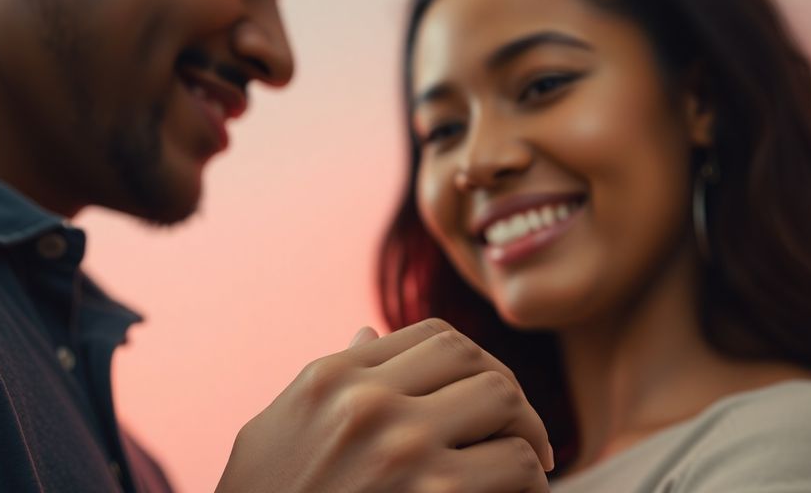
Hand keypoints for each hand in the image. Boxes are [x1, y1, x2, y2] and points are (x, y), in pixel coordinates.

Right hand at [216, 319, 552, 492]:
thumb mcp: (279, 432)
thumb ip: (330, 383)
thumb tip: (369, 331)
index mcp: (331, 379)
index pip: (432, 336)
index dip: (474, 363)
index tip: (486, 396)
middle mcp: (365, 401)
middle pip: (474, 360)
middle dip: (509, 395)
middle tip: (521, 432)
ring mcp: (400, 447)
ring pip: (503, 401)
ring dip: (526, 436)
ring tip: (529, 465)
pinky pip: (515, 466)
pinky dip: (531, 482)